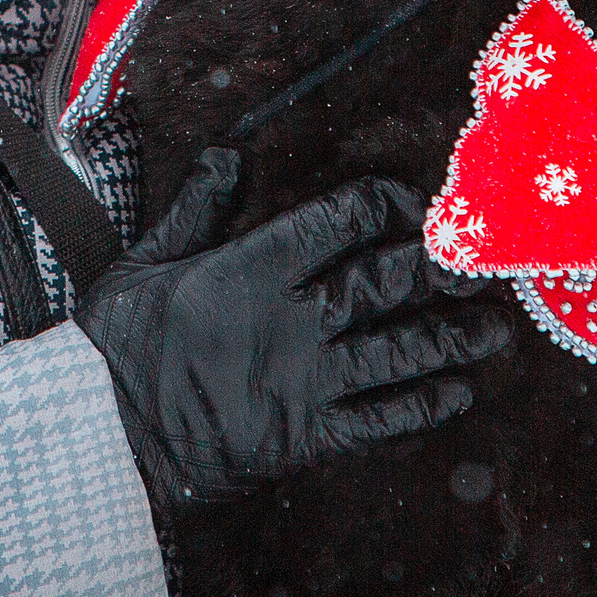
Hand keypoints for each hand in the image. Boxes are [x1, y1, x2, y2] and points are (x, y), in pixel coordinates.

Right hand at [76, 147, 511, 517]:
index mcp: (252, 267)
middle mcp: (290, 319)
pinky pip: (379, 420)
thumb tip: (229, 155)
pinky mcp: (304, 436)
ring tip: (495, 333)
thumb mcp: (146, 261)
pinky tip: (458, 394)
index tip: (413, 206)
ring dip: (452, 340)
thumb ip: (197, 208)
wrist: (100, 440)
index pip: (340, 220)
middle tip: (480, 266)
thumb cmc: (118, 348)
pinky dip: (422, 407)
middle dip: (439, 271)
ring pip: (397, 352)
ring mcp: (303, 380)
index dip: (386, 206)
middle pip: (384, 283)